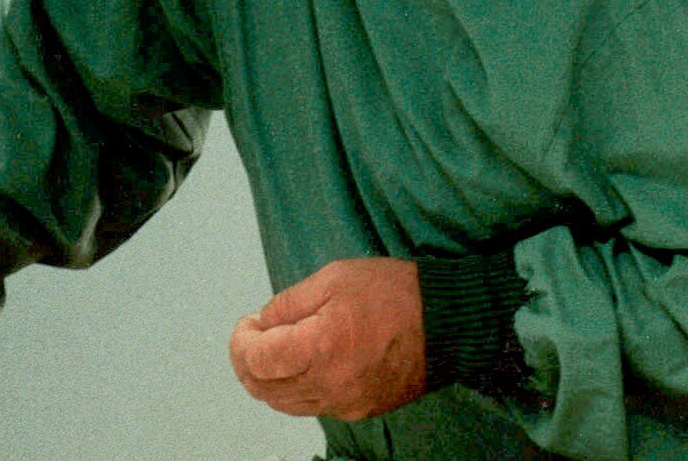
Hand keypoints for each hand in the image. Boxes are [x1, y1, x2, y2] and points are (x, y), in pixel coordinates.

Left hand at [227, 257, 426, 420]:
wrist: (446, 323)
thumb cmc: (395, 293)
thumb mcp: (334, 278)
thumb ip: (289, 303)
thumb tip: (263, 323)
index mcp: (321, 347)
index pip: (258, 360)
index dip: (241, 342)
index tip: (247, 324)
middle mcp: (331, 384)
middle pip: (265, 389)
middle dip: (246, 363)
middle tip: (251, 337)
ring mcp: (346, 403)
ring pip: (285, 404)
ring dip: (268, 380)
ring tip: (272, 349)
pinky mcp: (360, 410)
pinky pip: (312, 406)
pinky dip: (295, 389)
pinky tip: (300, 364)